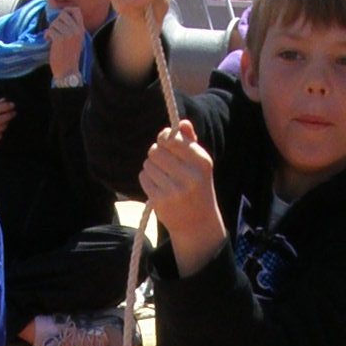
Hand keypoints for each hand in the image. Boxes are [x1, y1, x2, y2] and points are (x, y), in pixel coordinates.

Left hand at [45, 5, 88, 82]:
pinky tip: (48, 40)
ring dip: (51, 28)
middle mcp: (76, 30)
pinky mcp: (60, 39)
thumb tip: (61, 17)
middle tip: (55, 29)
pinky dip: (47, 35)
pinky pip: (50, 30)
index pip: (76, 10)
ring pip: (55, 22)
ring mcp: (69, 34)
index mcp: (81, 29)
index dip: (67, 10)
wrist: (68, 70)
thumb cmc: (70, 56)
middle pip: (63, 14)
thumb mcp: (76, 40)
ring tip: (51, 36)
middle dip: (56, 21)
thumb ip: (72, 28)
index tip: (61, 17)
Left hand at [138, 120, 225, 272]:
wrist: (198, 223)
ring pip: (148, 164)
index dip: (164, 137)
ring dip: (151, 166)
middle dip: (156, 153)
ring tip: (162, 175)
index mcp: (202, 162)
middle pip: (156, 150)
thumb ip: (190, 141)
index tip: (165, 141)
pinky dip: (147, 179)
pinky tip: (157, 185)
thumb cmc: (197, 186)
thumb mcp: (200, 164)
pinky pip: (144, 177)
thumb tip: (182, 122)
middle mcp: (190, 175)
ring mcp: (174, 189)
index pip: (172, 139)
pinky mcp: (161, 200)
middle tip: (163, 161)